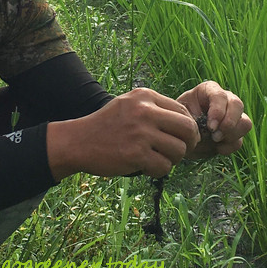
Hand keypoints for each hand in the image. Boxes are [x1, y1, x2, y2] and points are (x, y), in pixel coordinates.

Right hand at [47, 87, 199, 180]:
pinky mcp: (136, 154)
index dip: (188, 127)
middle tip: (179, 152)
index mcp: (145, 96)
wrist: (77, 141)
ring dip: (172, 159)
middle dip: (188, 143)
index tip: (183, 138)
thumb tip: (187, 124)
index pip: (182, 110)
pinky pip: (164, 167)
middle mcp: (145, 111)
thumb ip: (154, 108)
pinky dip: (158, 171)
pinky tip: (145, 167)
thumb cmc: (106, 125)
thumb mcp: (129, 104)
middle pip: (187, 128)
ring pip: (179, 150)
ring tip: (157, 159)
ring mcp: (141, 133)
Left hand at [176, 80, 251, 158]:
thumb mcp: (180, 116)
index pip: (220, 95)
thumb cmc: (178, 120)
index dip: (218, 111)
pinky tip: (218, 148)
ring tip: (216, 142)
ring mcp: (232, 116)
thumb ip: (193, 119)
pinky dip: (230, 146)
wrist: (178, 136)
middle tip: (215, 136)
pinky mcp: (234, 133)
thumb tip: (210, 129)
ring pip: (245, 122)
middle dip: (229, 123)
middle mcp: (225, 99)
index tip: (210, 127)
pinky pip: (240, 140)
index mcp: (209, 90)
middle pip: (238, 105)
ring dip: (232, 135)